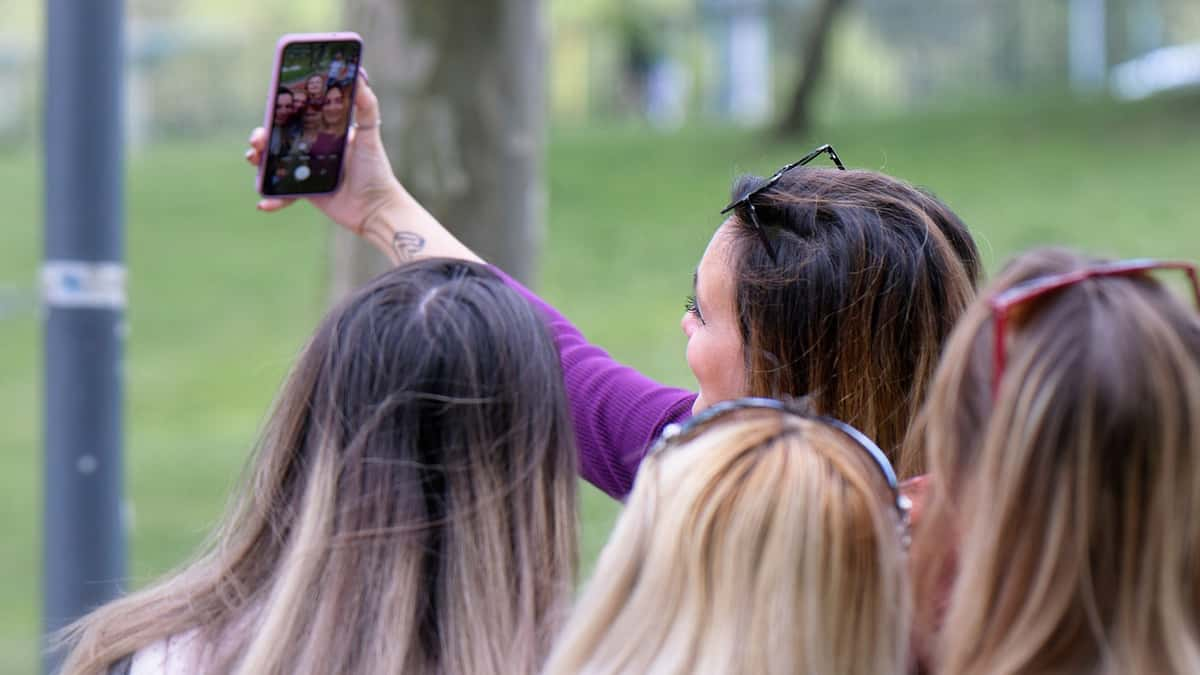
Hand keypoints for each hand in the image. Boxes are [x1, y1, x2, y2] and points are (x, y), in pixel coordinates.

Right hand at [245, 71, 402, 236]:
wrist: (378, 209)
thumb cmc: (375, 170)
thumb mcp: (370, 135)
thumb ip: (366, 106)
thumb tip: (360, 74)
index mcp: (323, 132)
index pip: (296, 117)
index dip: (279, 112)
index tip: (269, 107)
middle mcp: (312, 149)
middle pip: (278, 139)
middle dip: (262, 137)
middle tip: (257, 139)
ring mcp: (306, 171)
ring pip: (274, 164)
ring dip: (259, 162)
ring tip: (254, 160)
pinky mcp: (305, 193)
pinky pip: (283, 195)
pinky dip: (273, 200)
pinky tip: (264, 204)